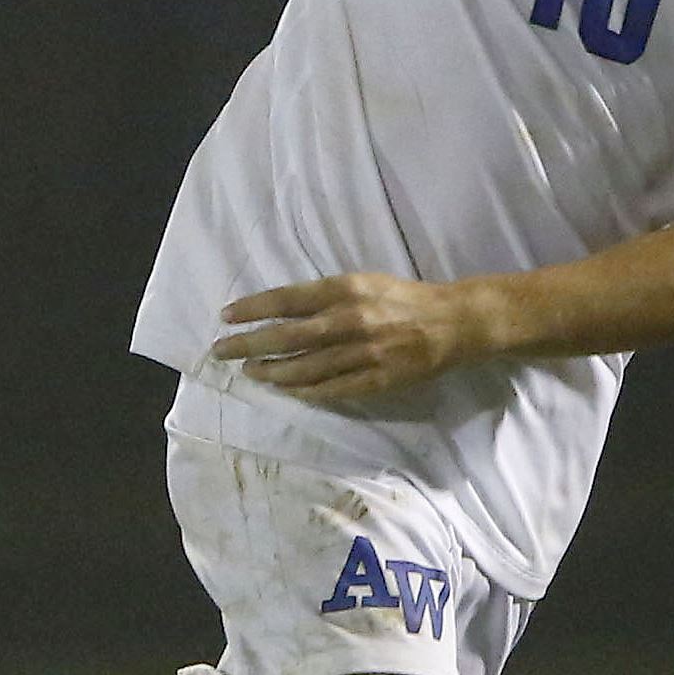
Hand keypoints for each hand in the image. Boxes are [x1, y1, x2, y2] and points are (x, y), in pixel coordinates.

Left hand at [210, 273, 483, 400]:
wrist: (453, 322)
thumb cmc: (401, 298)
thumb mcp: (361, 282)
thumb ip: (323, 296)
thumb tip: (278, 310)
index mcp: (345, 290)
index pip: (285, 300)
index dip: (252, 309)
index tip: (225, 317)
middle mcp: (349, 320)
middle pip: (286, 336)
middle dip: (248, 344)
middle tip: (220, 351)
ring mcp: (363, 354)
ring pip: (304, 368)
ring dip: (271, 372)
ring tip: (249, 372)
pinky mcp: (377, 380)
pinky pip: (331, 390)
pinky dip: (304, 392)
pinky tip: (285, 391)